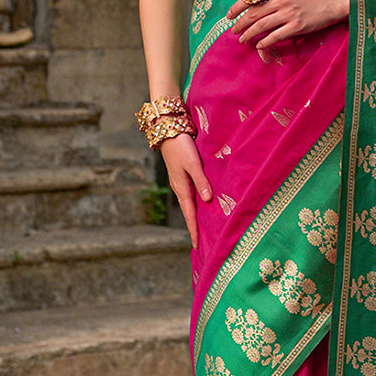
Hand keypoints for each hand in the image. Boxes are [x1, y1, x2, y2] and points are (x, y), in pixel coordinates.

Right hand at [160, 133, 212, 247]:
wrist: (168, 130)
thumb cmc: (181, 147)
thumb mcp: (193, 164)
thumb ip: (201, 181)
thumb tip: (208, 200)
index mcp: (181, 188)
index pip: (190, 215)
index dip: (194, 230)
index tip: (197, 245)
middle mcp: (180, 188)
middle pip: (189, 212)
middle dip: (194, 227)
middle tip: (201, 243)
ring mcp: (180, 182)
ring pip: (190, 204)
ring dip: (195, 216)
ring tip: (203, 228)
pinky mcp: (182, 175)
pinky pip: (190, 195)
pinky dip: (196, 204)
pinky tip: (202, 204)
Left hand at [227, 0, 348, 51]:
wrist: (333, 0)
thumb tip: (254, 7)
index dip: (237, 7)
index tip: (229, 16)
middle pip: (253, 13)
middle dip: (240, 23)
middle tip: (233, 31)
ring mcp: (289, 13)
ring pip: (261, 25)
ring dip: (248, 34)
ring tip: (242, 39)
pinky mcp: (297, 26)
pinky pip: (275, 36)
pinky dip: (264, 42)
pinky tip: (259, 45)